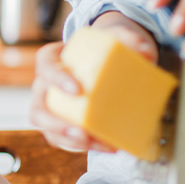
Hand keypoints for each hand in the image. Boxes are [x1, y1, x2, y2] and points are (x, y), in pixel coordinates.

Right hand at [29, 12, 157, 151]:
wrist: (104, 60)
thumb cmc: (103, 48)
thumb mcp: (116, 37)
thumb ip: (130, 40)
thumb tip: (146, 53)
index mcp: (52, 58)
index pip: (45, 65)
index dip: (56, 78)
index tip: (77, 90)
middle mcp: (44, 84)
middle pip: (38, 105)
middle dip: (55, 122)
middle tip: (81, 131)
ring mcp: (48, 105)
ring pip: (47, 127)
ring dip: (67, 139)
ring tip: (92, 143)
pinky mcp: (59, 122)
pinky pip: (61, 138)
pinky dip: (80, 146)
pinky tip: (104, 146)